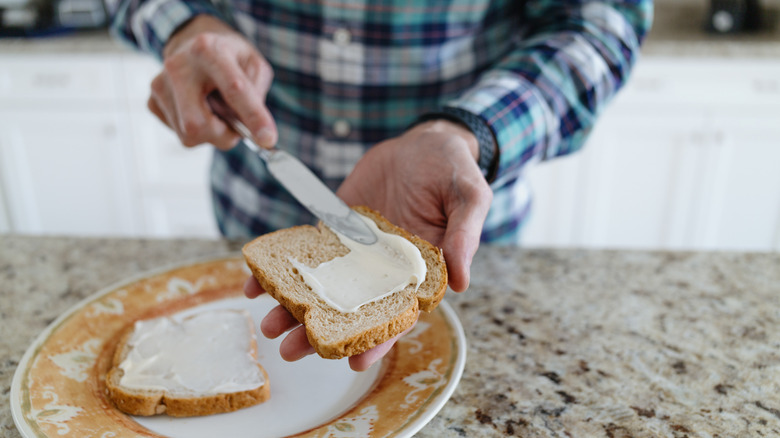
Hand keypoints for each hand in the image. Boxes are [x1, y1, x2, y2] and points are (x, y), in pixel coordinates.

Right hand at [148, 14, 276, 149]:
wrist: (193, 43)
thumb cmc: (228, 56)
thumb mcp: (253, 64)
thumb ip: (256, 94)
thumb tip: (250, 128)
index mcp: (208, 50)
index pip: (233, 89)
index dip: (253, 117)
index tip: (268, 139)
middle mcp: (178, 66)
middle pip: (198, 123)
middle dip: (223, 135)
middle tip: (237, 128)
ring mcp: (160, 85)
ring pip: (189, 134)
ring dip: (213, 133)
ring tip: (217, 110)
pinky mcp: (153, 102)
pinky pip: (181, 134)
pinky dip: (198, 130)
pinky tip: (201, 110)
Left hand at [246, 120, 492, 370]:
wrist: (425, 140)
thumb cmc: (454, 170)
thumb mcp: (469, 197)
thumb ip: (464, 236)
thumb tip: (461, 282)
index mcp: (417, 272)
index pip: (396, 316)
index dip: (377, 340)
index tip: (353, 363)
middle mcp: (383, 268)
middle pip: (350, 309)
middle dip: (320, 332)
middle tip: (291, 349)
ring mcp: (356, 250)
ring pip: (323, 285)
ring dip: (295, 307)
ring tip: (268, 324)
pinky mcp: (335, 226)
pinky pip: (306, 250)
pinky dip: (283, 266)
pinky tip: (256, 280)